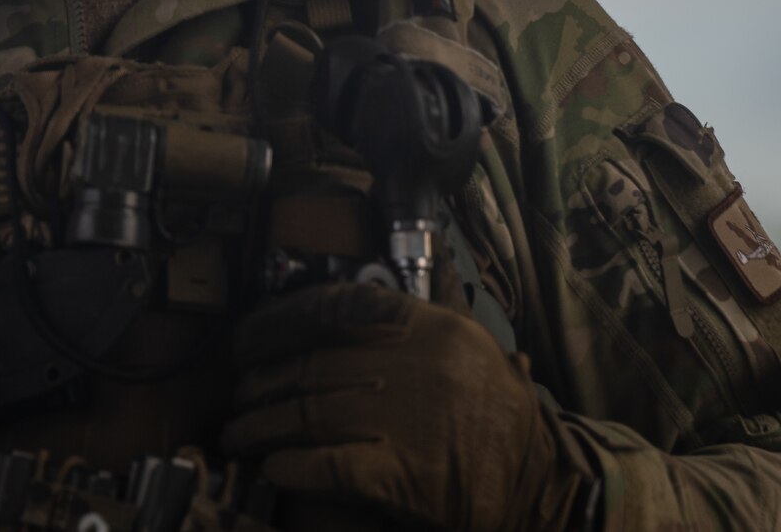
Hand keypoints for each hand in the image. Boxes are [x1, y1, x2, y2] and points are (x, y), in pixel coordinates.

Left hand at [222, 281, 591, 531]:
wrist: (542, 482)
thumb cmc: (497, 415)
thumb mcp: (465, 344)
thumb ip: (413, 315)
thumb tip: (349, 298)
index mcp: (424, 326)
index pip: (331, 308)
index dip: (278, 324)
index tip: (246, 340)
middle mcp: (411, 364)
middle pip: (311, 367)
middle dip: (261, 385)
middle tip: (238, 399)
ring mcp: (405, 417)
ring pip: (308, 413)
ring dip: (262, 427)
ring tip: (239, 436)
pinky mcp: (402, 473)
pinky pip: (327, 464)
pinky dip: (292, 466)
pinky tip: (272, 469)